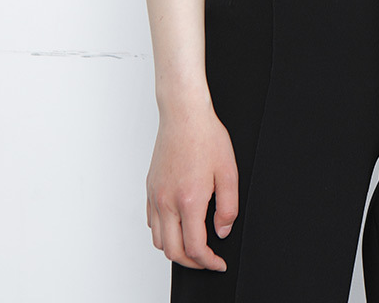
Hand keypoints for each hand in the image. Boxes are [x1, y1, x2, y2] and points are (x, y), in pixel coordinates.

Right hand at [146, 96, 238, 270]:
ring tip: (193, 244)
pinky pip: (151, 222)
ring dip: (175, 249)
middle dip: (192, 263)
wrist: (184, 114)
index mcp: (188, 200)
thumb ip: (228, 207)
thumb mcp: (228, 172)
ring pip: (157, 240)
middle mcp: (166, 201)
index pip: (194, 248)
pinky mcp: (150, 187)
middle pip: (172, 251)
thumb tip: (222, 231)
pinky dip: (163, 232)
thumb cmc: (206, 136)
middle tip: (207, 259)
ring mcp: (155, 195)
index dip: (208, 263)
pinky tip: (178, 224)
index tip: (218, 262)